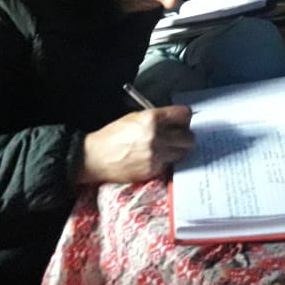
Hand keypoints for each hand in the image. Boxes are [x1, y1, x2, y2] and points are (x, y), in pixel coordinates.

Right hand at [78, 105, 194, 183]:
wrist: (95, 158)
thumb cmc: (113, 136)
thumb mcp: (135, 117)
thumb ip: (157, 118)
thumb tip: (175, 121)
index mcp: (152, 119)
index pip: (184, 115)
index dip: (185, 117)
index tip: (183, 120)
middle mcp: (157, 136)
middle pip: (189, 136)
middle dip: (185, 136)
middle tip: (179, 136)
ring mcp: (156, 155)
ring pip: (182, 152)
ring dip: (178, 150)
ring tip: (168, 148)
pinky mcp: (153, 170)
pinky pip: (169, 164)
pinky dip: (166, 161)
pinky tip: (155, 158)